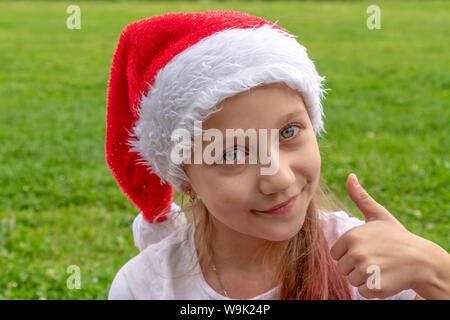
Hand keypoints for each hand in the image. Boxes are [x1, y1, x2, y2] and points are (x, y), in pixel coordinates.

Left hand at [330, 173, 426, 298]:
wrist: (422, 259)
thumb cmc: (396, 237)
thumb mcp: (378, 215)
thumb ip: (360, 197)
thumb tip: (350, 176)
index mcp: (351, 236)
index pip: (336, 254)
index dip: (350, 253)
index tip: (367, 248)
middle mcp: (356, 253)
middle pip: (342, 268)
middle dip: (356, 266)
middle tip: (376, 259)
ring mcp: (366, 271)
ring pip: (352, 281)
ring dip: (365, 278)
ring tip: (381, 268)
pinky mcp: (376, 287)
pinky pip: (363, 293)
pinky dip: (373, 289)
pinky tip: (386, 278)